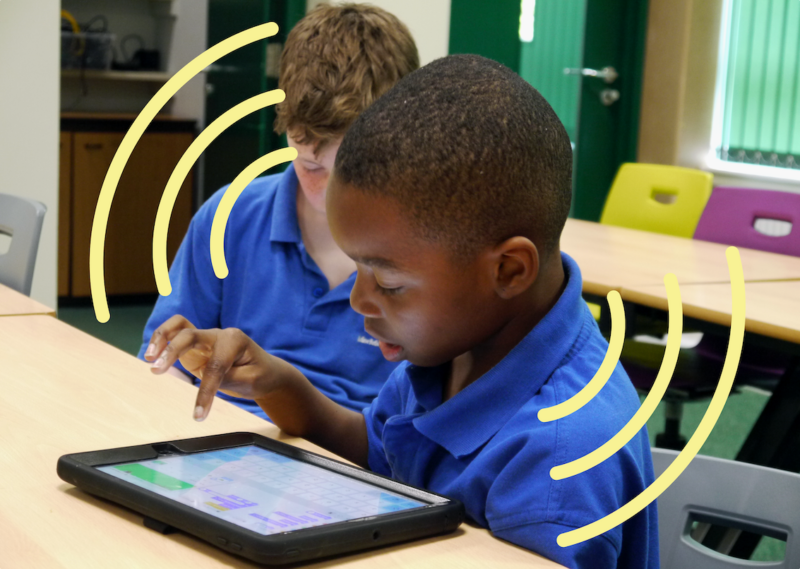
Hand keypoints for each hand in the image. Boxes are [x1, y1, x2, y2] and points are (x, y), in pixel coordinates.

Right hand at [145, 315, 277, 420]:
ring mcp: (205, 338)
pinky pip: (176, 333)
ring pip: (179, 325)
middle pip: (190, 335)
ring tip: (149, 358)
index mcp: (235, 341)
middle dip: (172, 352)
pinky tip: (152, 355)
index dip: (206, 391)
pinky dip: (162, 339)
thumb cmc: (259, 375)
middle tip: (156, 372)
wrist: (264, 370)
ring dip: (161, 338)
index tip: (199, 415)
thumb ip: (226, 377)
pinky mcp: (195, 346)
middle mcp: (218, 334)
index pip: (215, 365)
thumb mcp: (250, 380)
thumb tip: (205, 377)